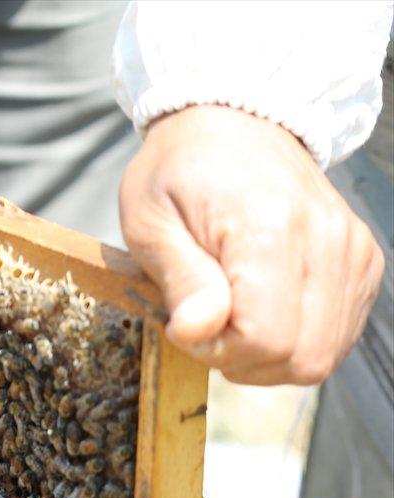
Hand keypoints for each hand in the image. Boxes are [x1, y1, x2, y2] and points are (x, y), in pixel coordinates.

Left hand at [119, 105, 383, 384]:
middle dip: (243, 360)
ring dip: (268, 355)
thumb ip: (180, 281)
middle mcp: (325, 239)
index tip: (185, 322)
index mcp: (269, 227)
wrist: (232, 122)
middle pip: (302, 357)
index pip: (264, 339)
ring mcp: (352, 250)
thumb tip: (197, 331)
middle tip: (204, 324)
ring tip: (230, 315)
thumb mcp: (150, 222)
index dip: (217, 350)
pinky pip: (337, 334)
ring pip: (323, 355)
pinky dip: (295, 339)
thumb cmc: (178, 170)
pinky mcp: (362, 261)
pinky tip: (260, 310)